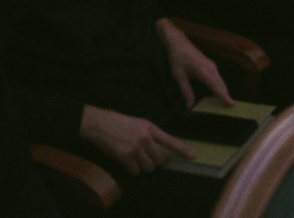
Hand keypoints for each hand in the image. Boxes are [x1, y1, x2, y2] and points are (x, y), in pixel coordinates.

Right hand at [79, 105, 195, 175]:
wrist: (100, 123)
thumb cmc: (117, 122)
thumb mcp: (137, 123)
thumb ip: (148, 135)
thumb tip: (156, 150)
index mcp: (149, 127)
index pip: (169, 140)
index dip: (182, 149)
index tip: (193, 156)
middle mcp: (145, 138)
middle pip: (159, 160)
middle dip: (153, 162)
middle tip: (143, 156)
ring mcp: (135, 148)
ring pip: (148, 168)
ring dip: (142, 167)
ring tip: (133, 157)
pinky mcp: (125, 157)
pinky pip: (135, 171)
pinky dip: (131, 170)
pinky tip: (125, 161)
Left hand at [155, 18, 232, 109]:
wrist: (178, 41)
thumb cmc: (177, 58)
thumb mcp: (179, 76)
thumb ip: (186, 91)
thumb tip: (190, 106)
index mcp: (203, 71)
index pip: (216, 86)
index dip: (224, 96)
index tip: (232, 105)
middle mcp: (210, 68)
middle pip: (221, 85)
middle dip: (226, 97)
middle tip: (229, 110)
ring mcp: (212, 65)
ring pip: (220, 81)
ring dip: (223, 92)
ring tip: (225, 104)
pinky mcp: (210, 65)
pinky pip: (218, 77)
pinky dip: (220, 86)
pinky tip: (217, 93)